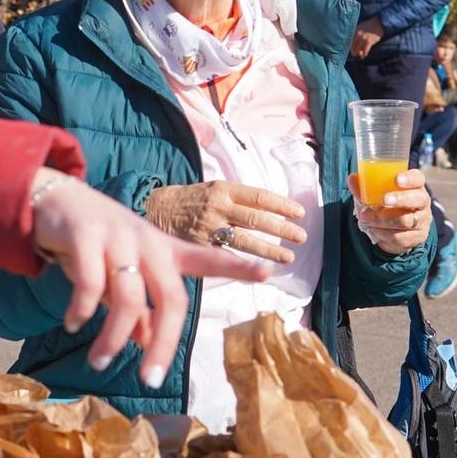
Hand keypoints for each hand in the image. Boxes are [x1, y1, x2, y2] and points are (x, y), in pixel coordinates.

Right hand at [27, 169, 265, 387]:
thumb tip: (145, 343)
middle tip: (150, 379)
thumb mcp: (122, 274)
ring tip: (99, 362)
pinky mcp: (85, 235)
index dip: (236, 266)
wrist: (53, 200)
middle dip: (163, 343)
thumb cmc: (96, 242)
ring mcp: (118, 237)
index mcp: (162, 250)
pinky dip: (82, 309)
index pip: (206, 257)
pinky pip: (91, 282)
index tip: (270, 271)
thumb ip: (138, 308)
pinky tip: (73, 324)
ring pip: (129, 297)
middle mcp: (147, 242)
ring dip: (113, 336)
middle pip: (170, 298)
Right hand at [144, 181, 309, 266]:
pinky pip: (226, 255)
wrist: (155, 207)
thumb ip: (237, 198)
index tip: (299, 213)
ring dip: (269, 249)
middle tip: (301, 236)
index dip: (281, 205)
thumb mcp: (213, 188)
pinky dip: (244, 263)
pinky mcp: (199, 244)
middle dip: (281, 228)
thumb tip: (270, 210)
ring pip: (244, 240)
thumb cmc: (190, 199)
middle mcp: (218, 206)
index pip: (259, 196)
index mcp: (223, 188)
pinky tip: (260, 270)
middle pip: (255, 218)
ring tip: (288, 257)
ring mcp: (208, 227)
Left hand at [348, 168, 431, 254]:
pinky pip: (400, 237)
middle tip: (383, 200)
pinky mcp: (417, 237)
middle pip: (418, 199)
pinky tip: (373, 230)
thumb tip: (352, 178)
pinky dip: (383, 234)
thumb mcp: (373, 195)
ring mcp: (422, 220)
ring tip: (365, 218)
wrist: (391, 231)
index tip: (397, 179)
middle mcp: (422, 202)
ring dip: (382, 220)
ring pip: (406, 220)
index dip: (409, 178)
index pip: (418, 178)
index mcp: (414, 186)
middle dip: (399, 199)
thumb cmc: (384, 206)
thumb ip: (363, 187)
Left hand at [350, 16, 384, 58]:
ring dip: (359, 54)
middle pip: (353, 47)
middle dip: (354, 52)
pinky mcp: (369, 41)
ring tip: (361, 56)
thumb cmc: (369, 26)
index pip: (350, 42)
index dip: (350, 47)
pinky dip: (365, 54)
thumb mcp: (360, 27)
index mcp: (355, 31)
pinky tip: (365, 55)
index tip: (352, 50)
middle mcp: (358, 35)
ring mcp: (364, 38)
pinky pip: (365, 50)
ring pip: (358, 49)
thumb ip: (356, 34)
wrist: (378, 23)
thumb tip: (354, 43)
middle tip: (355, 55)